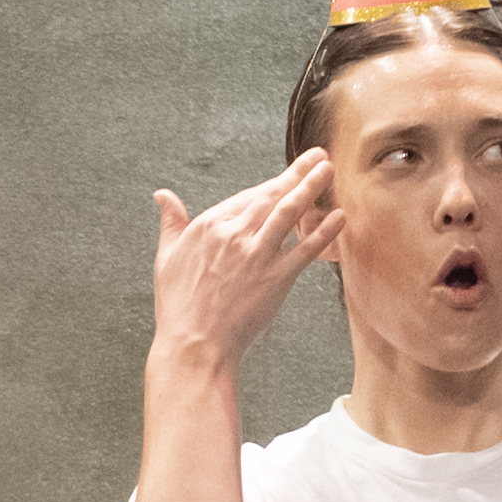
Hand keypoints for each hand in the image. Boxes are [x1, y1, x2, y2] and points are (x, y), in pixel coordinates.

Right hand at [146, 153, 339, 374]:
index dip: (274, 181)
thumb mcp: (166, 258)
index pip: (249, 196)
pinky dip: (324, 231)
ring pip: (288, 212)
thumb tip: (162, 196)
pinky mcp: (276, 278)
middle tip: (319, 157)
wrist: (194, 344)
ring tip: (328, 170)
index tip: (290, 170)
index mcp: (209, 225)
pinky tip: (339, 216)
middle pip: (272, 196)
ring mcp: (257, 255)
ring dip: (311, 188)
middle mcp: (235, 234)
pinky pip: (305, 249)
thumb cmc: (178, 306)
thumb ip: (170, 223)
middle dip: (298, 173)